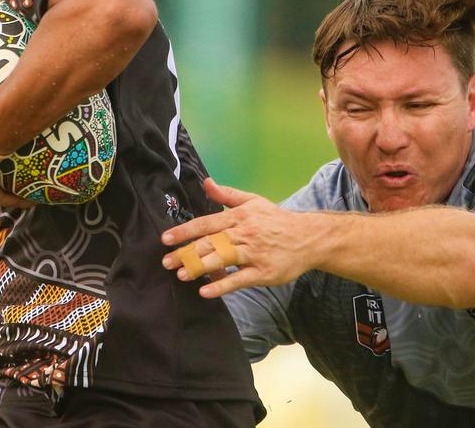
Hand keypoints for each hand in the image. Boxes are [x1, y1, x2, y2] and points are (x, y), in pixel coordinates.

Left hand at [161, 178, 320, 298]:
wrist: (308, 237)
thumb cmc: (276, 220)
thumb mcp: (253, 201)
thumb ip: (227, 195)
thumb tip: (206, 183)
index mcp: (239, 217)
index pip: (207, 223)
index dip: (185, 231)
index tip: (166, 239)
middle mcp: (244, 234)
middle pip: (210, 243)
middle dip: (186, 252)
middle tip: (166, 262)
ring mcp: (254, 254)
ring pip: (222, 260)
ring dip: (200, 268)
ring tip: (181, 274)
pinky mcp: (262, 273)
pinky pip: (238, 280)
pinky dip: (222, 286)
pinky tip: (205, 291)